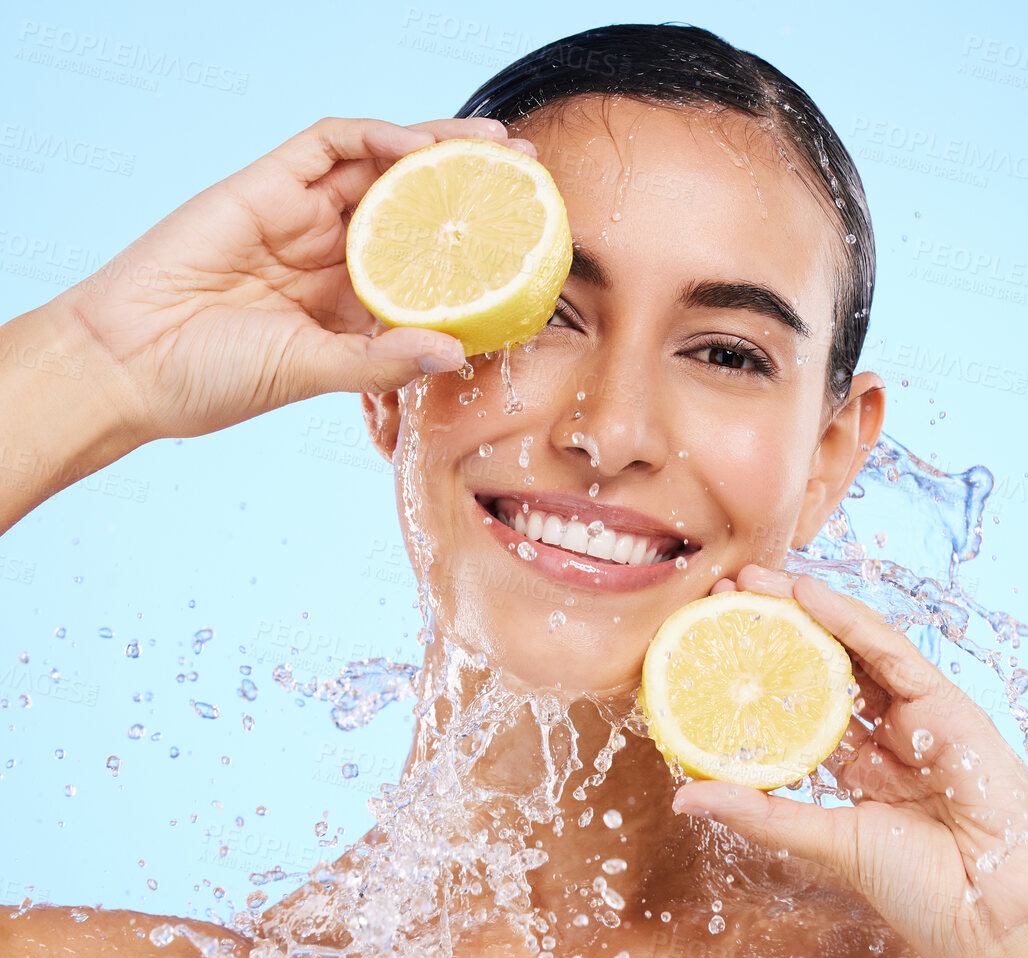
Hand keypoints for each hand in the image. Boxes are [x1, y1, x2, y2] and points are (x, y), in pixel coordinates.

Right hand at [54, 115, 532, 443]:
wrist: (127, 366)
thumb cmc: (213, 380)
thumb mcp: (313, 372)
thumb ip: (381, 359)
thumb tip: (457, 352)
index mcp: (349, 297)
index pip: (426, 254)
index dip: (474, 241)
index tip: (529, 236)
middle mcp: (330, 249)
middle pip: (413, 198)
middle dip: (470, 177)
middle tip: (527, 164)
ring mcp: (298, 214)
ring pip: (380, 161)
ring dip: (437, 146)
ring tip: (491, 144)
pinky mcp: (263, 185)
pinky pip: (327, 143)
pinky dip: (375, 137)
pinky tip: (417, 148)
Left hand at [670, 564, 1027, 957]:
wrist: (1003, 914)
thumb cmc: (931, 892)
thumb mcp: (830, 844)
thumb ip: (765, 815)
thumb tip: (686, 797)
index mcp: (864, 773)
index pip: (803, 711)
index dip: (758, 678)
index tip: (707, 649)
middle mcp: (890, 739)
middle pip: (826, 669)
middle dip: (776, 632)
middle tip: (722, 597)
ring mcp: (920, 718)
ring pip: (856, 650)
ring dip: (805, 611)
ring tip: (753, 582)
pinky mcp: (947, 703)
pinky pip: (893, 652)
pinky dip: (850, 620)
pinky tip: (809, 594)